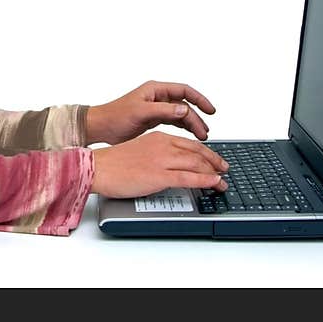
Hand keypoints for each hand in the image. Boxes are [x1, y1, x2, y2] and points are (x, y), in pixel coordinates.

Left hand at [85, 80, 215, 145]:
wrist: (101, 127)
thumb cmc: (115, 116)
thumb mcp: (140, 112)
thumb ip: (163, 110)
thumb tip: (185, 108)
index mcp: (155, 89)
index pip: (184, 90)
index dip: (199, 99)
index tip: (210, 111)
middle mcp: (157, 97)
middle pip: (185, 104)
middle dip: (197, 117)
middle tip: (204, 132)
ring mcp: (156, 108)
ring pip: (181, 114)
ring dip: (192, 124)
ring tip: (201, 137)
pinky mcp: (153, 119)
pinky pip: (174, 122)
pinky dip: (183, 128)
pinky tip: (190, 137)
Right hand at [90, 131, 228, 197]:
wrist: (98, 167)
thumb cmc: (113, 162)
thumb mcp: (139, 150)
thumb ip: (156, 154)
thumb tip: (169, 166)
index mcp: (158, 138)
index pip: (188, 143)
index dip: (205, 152)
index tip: (213, 159)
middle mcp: (163, 145)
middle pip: (197, 152)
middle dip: (214, 161)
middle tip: (224, 168)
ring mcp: (162, 160)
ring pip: (196, 164)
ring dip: (214, 173)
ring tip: (222, 181)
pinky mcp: (160, 175)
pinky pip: (190, 178)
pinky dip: (206, 180)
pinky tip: (214, 183)